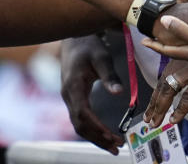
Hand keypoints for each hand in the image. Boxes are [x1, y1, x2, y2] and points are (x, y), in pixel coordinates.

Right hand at [59, 34, 124, 153]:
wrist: (74, 39)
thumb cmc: (89, 46)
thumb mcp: (102, 57)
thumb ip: (109, 75)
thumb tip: (119, 93)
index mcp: (73, 85)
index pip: (82, 113)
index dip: (96, 127)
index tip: (112, 136)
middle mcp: (68, 95)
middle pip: (79, 124)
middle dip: (98, 138)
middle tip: (117, 147)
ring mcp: (69, 98)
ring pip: (79, 124)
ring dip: (95, 137)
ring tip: (114, 146)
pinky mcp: (73, 98)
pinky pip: (80, 118)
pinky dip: (92, 129)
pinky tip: (105, 134)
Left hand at [144, 60, 187, 127]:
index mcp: (186, 58)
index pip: (166, 78)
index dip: (157, 95)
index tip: (151, 110)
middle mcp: (187, 61)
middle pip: (164, 84)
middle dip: (154, 104)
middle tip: (148, 120)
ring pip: (170, 89)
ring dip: (160, 107)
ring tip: (154, 122)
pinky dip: (180, 109)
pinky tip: (175, 119)